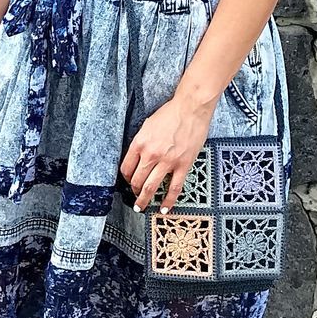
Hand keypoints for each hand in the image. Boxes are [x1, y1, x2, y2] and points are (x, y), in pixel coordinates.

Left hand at [119, 92, 216, 213]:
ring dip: (143, 200)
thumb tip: (138, 157)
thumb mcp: (147, 125)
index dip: (125, 177)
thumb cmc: (170, 113)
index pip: (126, 167)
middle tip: (134, 196)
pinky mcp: (183, 165)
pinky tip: (163, 209)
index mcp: (140, 143)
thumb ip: (141, 142)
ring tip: (141, 207)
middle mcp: (151, 154)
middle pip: (136, 180)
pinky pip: (174, 188)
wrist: (191, 108)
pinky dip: (168, 201)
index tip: (127, 180)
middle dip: (133, 190)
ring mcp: (167, 161)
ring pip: (151, 187)